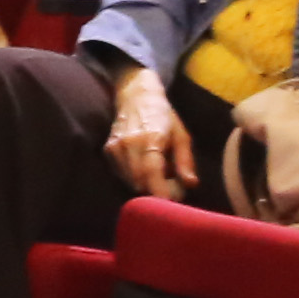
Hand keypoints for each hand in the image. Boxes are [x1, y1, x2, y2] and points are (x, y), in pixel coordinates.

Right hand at [106, 66, 194, 198]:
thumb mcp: (181, 135)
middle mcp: (129, 145)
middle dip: (155, 192)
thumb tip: (191, 185)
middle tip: (170, 188)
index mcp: (150, 140)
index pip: (151, 176)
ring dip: (145, 186)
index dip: (161, 194)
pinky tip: (144, 168)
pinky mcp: (107, 150)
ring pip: (129, 182)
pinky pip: (121, 175)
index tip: (174, 202)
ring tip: (159, 177)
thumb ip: (185, 161)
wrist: (135, 95)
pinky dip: (134, 178)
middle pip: (139, 184)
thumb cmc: (164, 116)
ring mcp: (115, 148)